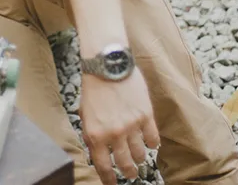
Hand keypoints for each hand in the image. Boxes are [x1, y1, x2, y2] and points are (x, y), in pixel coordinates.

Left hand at [80, 70, 159, 184]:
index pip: (104, 167)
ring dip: (139, 158)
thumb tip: (98, 152)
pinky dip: (152, 144)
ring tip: (138, 156)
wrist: (107, 65)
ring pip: (140, 154)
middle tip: (130, 173)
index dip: (110, 179)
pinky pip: (153, 139)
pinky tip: (149, 143)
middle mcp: (113, 134)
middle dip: (128, 172)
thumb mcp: (85, 115)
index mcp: (95, 135)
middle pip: (125, 164)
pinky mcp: (146, 115)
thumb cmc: (94, 88)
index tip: (113, 184)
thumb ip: (92, 134)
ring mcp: (131, 125)